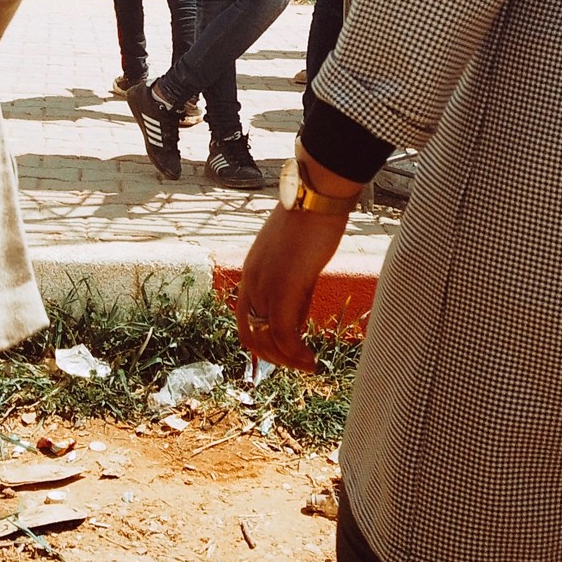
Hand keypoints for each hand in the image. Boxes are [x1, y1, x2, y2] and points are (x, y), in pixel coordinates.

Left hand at [235, 197, 354, 371]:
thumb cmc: (313, 220)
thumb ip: (291, 286)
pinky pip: (284, 334)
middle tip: (298, 364)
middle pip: (249, 335)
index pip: (245, 319)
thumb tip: (297, 318)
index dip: (262, 342)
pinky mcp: (283, 287)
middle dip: (273, 357)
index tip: (285, 352)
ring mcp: (264, 285)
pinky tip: (312, 358)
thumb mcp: (295, 258)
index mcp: (251, 272)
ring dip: (287, 360)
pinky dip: (296, 354)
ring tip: (308, 365)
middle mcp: (250, 281)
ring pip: (266, 339)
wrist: (316, 195)